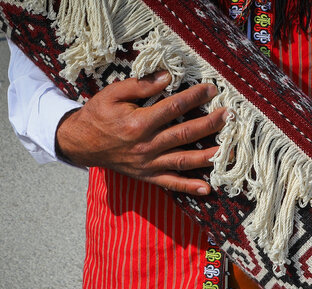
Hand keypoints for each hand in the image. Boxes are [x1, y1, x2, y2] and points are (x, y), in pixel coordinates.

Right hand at [56, 71, 227, 194]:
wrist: (81, 143)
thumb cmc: (98, 115)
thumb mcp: (112, 94)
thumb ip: (140, 85)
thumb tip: (167, 77)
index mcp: (138, 123)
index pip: (173, 107)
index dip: (194, 97)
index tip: (212, 89)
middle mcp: (146, 145)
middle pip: (185, 134)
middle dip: (210, 124)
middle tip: (229, 116)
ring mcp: (148, 163)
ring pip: (184, 160)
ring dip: (209, 156)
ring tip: (230, 150)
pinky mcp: (148, 176)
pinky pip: (171, 184)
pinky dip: (189, 187)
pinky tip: (208, 188)